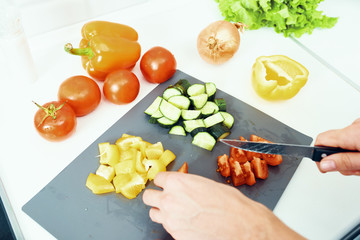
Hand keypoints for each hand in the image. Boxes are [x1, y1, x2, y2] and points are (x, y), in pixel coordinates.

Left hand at [143, 172, 303, 239]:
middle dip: (156, 196)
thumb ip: (187, 184)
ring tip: (174, 211)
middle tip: (164, 197)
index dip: (164, 181)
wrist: (241, 225)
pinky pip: (166, 227)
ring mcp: (170, 218)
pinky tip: (186, 222)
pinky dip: (172, 224)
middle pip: (148, 196)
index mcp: (177, 182)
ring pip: (153, 213)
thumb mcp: (206, 184)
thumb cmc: (229, 203)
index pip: (158, 178)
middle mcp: (169, 199)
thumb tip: (182, 187)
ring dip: (161, 211)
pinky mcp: (175, 234)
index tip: (166, 184)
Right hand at [315, 118, 359, 174]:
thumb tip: (324, 164)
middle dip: (338, 159)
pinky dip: (355, 149)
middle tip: (350, 168)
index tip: (324, 168)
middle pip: (331, 143)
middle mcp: (354, 126)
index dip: (319, 157)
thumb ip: (345, 162)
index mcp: (351, 134)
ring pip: (343, 143)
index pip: (320, 141)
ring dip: (348, 156)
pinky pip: (353, 140)